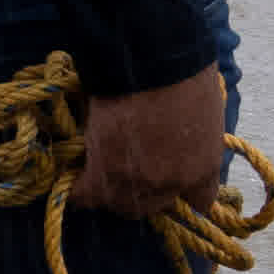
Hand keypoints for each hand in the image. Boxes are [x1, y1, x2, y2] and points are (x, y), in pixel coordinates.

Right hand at [77, 66, 232, 218]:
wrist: (154, 66)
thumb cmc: (184, 77)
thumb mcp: (203, 112)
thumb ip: (193, 136)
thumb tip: (171, 136)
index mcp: (204, 168)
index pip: (199, 201)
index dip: (179, 192)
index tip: (165, 182)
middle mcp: (173, 183)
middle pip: (150, 207)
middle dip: (137, 196)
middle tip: (121, 174)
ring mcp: (139, 180)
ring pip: (117, 203)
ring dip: (106, 193)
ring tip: (91, 175)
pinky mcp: (105, 170)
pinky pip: (85, 193)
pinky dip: (76, 189)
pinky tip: (69, 178)